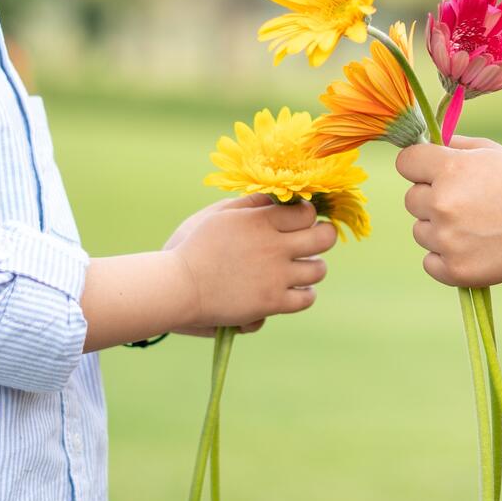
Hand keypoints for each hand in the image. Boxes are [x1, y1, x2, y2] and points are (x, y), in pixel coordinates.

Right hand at [167, 197, 337, 329]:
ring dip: (312, 267)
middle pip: (324, 238)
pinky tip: (293, 289)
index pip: (308, 212)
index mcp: (260, 221)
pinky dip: (304, 294)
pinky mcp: (272, 303)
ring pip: (319, 270)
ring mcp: (275, 276)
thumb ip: (250, 204)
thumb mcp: (219, 215)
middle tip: (315, 240)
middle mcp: (274, 247)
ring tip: (300, 267)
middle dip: (323, 236)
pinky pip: (306, 298)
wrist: (178, 288)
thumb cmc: (193, 248)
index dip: (308, 215)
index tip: (300, 220)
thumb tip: (276, 198)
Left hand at [395, 136, 501, 287]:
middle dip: (432, 200)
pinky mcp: (454, 269)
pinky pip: (429, 262)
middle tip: (467, 204)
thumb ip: (451, 145)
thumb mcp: (488, 152)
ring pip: (420, 231)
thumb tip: (421, 145)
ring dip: (440, 230)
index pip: (405, 163)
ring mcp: (447, 239)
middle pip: (411, 200)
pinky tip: (471, 248)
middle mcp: (442, 203)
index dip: (419, 167)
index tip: (433, 174)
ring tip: (474, 227)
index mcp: (449, 169)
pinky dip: (445, 258)